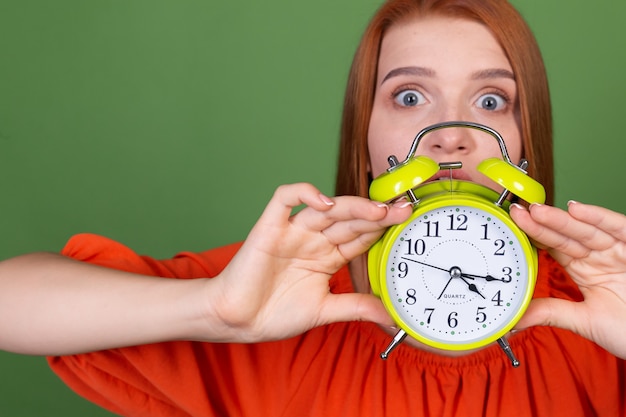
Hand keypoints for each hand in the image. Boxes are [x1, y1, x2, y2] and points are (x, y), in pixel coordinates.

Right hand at [202, 183, 412, 342]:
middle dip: (377, 214)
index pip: (360, 235)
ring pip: (325, 207)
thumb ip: (355, 307)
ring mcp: (292, 231)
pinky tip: (324, 202)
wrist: (237, 321)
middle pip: (349, 219)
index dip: (382, 228)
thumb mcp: (324, 311)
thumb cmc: (274, 313)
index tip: (408, 223)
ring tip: (377, 210)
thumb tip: (389, 314)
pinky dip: (303, 193)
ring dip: (352, 205)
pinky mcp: (269, 227)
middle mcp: (313, 239)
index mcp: (327, 256)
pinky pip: (284, 198)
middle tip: (403, 210)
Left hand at [510, 201, 625, 358]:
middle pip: (565, 235)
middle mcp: (600, 255)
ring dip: (561, 219)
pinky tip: (576, 209)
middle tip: (517, 213)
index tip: (512, 228)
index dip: (535, 236)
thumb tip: (514, 318)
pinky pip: (618, 228)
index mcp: (585, 269)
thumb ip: (551, 313)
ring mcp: (618, 250)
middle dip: (541, 223)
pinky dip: (599, 218)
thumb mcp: (585, 320)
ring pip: (586, 229)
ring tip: (536, 211)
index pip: (554, 247)